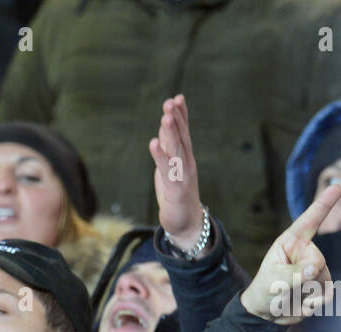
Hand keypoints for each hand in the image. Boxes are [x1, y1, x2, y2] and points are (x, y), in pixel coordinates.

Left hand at [150, 94, 203, 246]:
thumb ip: (169, 150)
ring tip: (165, 116)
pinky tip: (153, 142)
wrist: (186, 223)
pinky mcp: (176, 188)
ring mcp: (183, 175)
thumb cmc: (176, 194)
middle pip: (181, 137)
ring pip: (177, 149)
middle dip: (176, 118)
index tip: (178, 98)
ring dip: (171, 132)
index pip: (184, 132)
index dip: (182, 115)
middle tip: (171, 101)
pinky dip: (160, 155)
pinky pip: (167, 169)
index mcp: (185, 157)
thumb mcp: (171, 168)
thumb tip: (163, 131)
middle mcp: (186, 162)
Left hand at [239, 183, 340, 323]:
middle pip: (318, 262)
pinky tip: (301, 302)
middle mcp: (306, 251)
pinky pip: (327, 294)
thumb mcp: (273, 281)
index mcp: (291, 243)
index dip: (323, 204)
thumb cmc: (265, 291)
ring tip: (291, 294)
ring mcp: (317, 268)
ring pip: (323, 280)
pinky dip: (313, 303)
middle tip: (286, 287)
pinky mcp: (323, 284)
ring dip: (306, 293)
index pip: (309, 221)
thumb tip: (314, 269)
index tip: (337, 186)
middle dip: (303, 279)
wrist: (267, 313)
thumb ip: (294, 274)